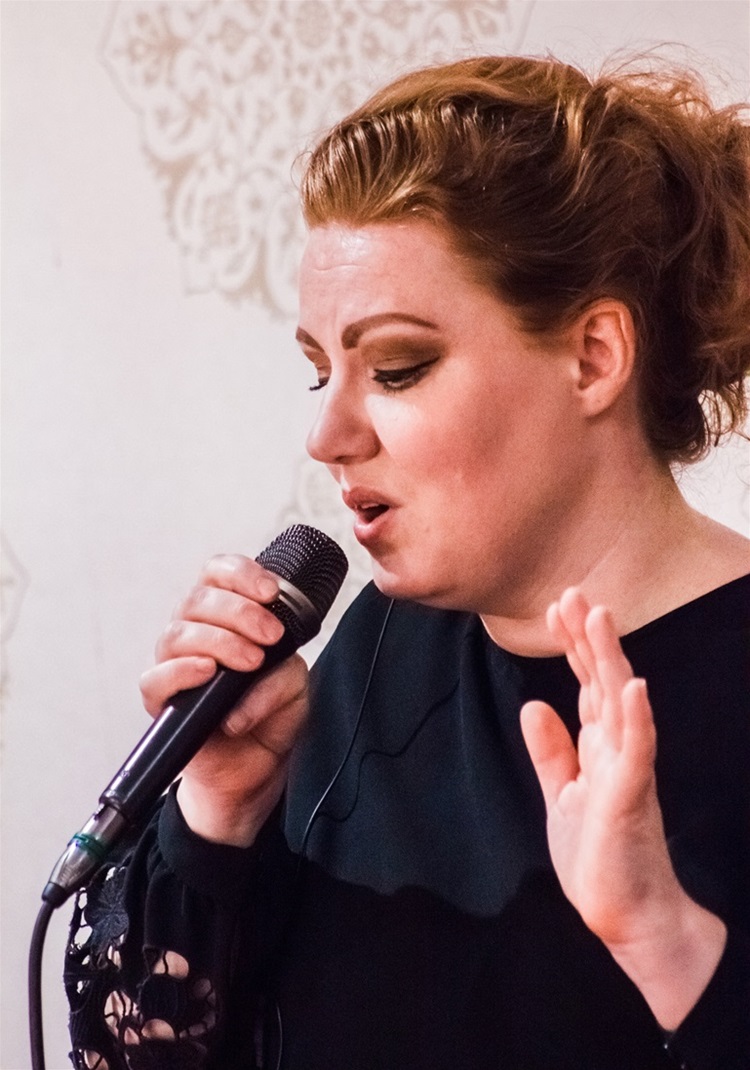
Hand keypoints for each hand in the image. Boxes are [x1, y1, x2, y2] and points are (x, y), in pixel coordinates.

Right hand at [140, 554, 309, 845]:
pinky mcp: (162, 702)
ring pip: (178, 632)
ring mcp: (174, 666)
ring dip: (219, 640)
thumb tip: (258, 667)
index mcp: (225, 618)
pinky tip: (208, 672)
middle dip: (239, 611)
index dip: (241, 574)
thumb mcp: (295, 686)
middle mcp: (195, 635)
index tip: (271, 591)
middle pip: (198, 598)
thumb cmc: (270, 719)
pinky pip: (155, 678)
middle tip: (270, 635)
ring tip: (250, 660)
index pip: (218, 574)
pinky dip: (182, 671)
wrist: (255, 772)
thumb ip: (284, 667)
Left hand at [520, 587, 724, 1027]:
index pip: (587, 685)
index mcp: (600, 748)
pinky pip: (637, 751)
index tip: (560, 606)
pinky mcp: (631, 798)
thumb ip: (552, 751)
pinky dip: (635, 717)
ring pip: (619, 704)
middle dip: (587, 637)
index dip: (574, 646)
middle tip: (573, 593)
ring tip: (599, 617)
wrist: (625, 916)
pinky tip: (632, 686)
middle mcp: (617, 751)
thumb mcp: (563, 795)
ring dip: (609, 659)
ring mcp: (627, 771)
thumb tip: (535, 704)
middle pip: (602, 682)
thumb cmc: (600, 857)